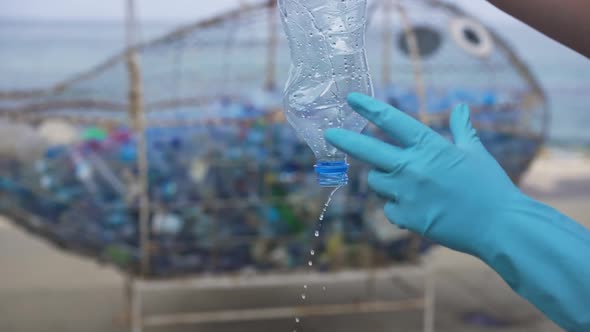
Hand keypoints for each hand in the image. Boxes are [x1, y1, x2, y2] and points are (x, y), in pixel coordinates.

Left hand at [325, 93, 524, 257]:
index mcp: (429, 147)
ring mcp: (407, 194)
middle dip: (346, 141)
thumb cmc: (489, 186)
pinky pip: (389, 208)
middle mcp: (413, 167)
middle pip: (368, 152)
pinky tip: (419, 209)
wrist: (499, 225)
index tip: (352, 99)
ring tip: (408, 184)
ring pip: (377, 181)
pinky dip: (398, 207)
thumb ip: (461, 129)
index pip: (393, 121)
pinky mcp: (406, 218)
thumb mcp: (475, 152)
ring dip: (384, 179)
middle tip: (330, 134)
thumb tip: (461, 107)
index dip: (370, 108)